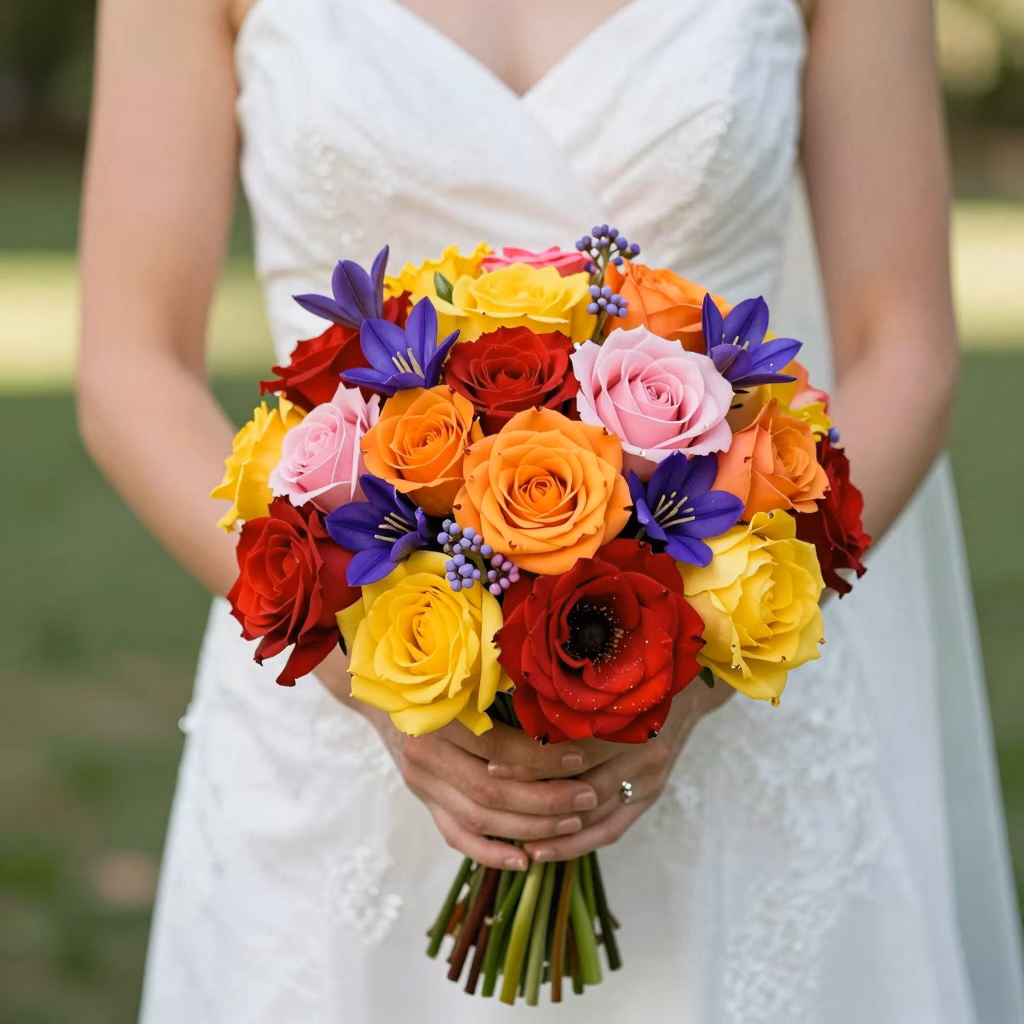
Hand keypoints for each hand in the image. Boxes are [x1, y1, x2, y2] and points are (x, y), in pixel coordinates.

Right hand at [314, 647, 601, 870]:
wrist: (387, 695)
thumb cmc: (440, 679)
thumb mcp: (467, 678)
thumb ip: (503, 695)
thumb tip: (564, 715)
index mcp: (437, 716)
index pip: (497, 748)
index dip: (541, 757)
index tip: (579, 758)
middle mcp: (424, 754)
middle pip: (490, 790)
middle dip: (546, 799)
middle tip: (587, 797)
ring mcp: (422, 784)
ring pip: (479, 818)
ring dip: (530, 827)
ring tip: (571, 824)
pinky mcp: (425, 803)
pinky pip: (457, 836)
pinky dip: (491, 852)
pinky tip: (525, 860)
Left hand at [486, 681, 733, 862]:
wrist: (686, 691)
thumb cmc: (632, 680)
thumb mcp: (603, 682)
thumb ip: (566, 702)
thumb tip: (510, 715)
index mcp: (627, 718)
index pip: (571, 747)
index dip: (530, 759)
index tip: (493, 763)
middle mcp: (641, 751)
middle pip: (581, 785)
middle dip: (534, 796)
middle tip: (494, 804)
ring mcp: (650, 777)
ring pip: (594, 813)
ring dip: (553, 828)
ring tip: (513, 837)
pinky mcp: (651, 796)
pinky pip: (612, 828)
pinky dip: (577, 842)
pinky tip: (546, 850)